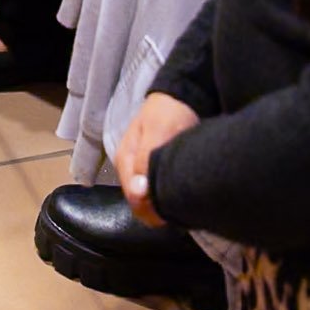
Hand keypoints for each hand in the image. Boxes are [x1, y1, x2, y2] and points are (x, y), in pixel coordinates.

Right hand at [115, 92, 200, 225]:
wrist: (178, 99)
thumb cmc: (168, 113)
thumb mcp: (157, 132)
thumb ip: (145, 160)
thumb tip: (138, 194)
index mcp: (124, 160)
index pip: (133, 198)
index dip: (152, 209)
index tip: (174, 210)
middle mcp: (128, 170)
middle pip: (139, 203)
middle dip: (158, 210)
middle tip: (183, 208)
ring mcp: (138, 172)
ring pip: (147, 202)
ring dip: (163, 206)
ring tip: (184, 203)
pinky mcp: (150, 173)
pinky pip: (154, 195)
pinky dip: (166, 200)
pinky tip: (179, 199)